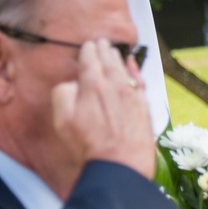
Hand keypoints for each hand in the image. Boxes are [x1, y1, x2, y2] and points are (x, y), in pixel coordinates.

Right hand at [51, 39, 155, 179]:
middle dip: (103, 49)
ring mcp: (132, 94)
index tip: (87, 47)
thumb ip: (63, 93)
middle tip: (100, 43)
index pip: (90, 58)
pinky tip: (133, 64)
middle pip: (109, 59)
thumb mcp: (63, 119)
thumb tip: (73, 83)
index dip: (87, 50)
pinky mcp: (144, 106)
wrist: (121, 166)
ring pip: (125, 67)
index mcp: (92, 84)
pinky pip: (140, 81)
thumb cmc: (90, 146)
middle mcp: (114, 85)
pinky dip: (135, 70)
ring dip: (117, 57)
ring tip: (113, 51)